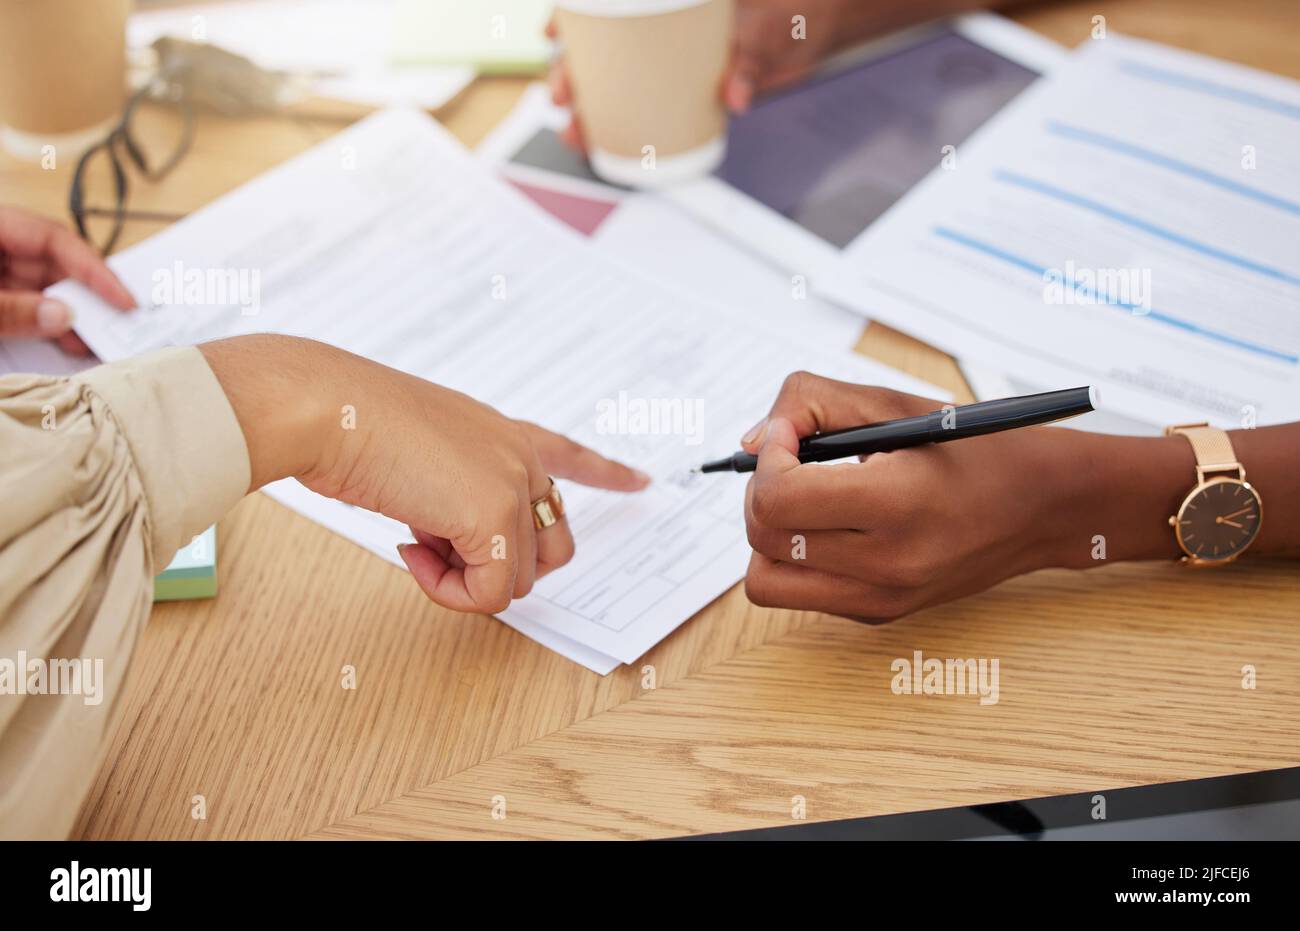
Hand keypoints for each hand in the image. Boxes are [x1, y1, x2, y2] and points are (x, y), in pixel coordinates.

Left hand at [0, 206, 135, 353]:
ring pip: (40, 284)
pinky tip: (67, 339)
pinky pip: (23, 300)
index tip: (124, 299)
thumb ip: (12, 309)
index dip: (94, 269)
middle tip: (120, 322)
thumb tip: (62, 317)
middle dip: (86, 294)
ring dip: (69, 312)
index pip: (53, 238)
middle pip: (52, 262)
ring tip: (96, 339)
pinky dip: (45, 320)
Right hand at [200, 336, 649, 615]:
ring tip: (410, 535)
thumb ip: (447, 492)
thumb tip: (449, 543)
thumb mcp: (412, 455)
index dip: (605, 472)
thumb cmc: (345, 424)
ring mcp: (513, 484)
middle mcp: (518, 455)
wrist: (325, 408)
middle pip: (547, 549)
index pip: (568, 453)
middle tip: (430, 544)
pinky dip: (449, 592)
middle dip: (495, 565)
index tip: (639, 481)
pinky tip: (409, 548)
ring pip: (518, 579)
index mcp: (499, 432)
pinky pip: (491, 594)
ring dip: (460, 577)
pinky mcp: (495, 516)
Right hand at [547, 0, 930, 148]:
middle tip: (564, 97)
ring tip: (575, 133)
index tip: (552, 35)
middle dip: (568, 75)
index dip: (570, 19)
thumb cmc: (789, 14)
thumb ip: (748, 63)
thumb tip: (734, 97)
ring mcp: (667, 64)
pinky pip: (642, 110)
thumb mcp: (767, 34)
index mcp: (669, 9)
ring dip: (587, 111)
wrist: (815, 32)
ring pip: (611, 85)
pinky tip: (600, 145)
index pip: (608, 5)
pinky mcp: (682, 92)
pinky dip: (619, 128)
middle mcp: (660, 33)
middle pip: (596, 51)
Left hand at [739, 372, 1190, 622]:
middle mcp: (887, 566)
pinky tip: (835, 524)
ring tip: (805, 500)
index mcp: (897, 506)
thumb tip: (750, 444)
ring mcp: (882, 600)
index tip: (788, 437)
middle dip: (759, 494)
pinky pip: (801, 593)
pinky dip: (798, 558)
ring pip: (767, 583)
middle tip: (791, 463)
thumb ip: (813, 405)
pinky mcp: (879, 615)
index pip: (778, 501)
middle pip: (763, 542)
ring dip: (770, 536)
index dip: (767, 460)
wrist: (1046, 507)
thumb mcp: (895, 405)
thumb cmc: (975, 448)